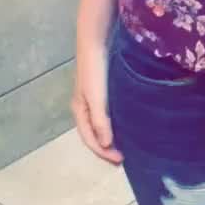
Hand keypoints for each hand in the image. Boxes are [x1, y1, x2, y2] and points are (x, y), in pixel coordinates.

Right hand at [72, 42, 122, 164]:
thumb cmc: (95, 71)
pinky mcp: (102, 91)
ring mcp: (92, 99)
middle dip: (106, 148)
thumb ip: (100, 121)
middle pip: (93, 135)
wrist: (96, 43)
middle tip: (122, 158)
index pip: (89, 139)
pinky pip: (106, 114)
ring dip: (110, 137)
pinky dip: (114, 124)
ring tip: (124, 146)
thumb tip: (106, 144)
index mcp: (79, 111)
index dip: (103, 152)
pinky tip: (125, 124)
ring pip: (100, 125)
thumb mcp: (96, 97)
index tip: (121, 160)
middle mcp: (84, 108)